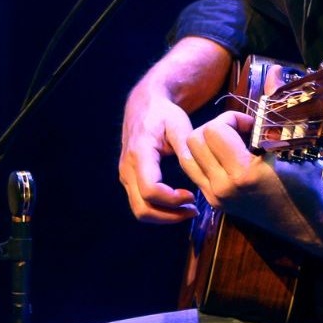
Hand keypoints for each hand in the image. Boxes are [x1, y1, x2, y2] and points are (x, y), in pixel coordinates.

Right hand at [118, 83, 201, 223]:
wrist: (143, 106)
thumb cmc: (163, 114)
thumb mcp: (178, 123)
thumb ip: (186, 147)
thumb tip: (196, 171)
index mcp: (140, 153)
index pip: (150, 190)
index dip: (172, 200)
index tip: (192, 195)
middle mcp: (127, 168)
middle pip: (142, 209)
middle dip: (169, 216)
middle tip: (193, 210)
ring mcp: (125, 176)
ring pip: (140, 211)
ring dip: (165, 216)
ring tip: (188, 209)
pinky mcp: (129, 180)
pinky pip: (141, 204)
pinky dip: (159, 210)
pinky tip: (179, 203)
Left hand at [181, 109, 322, 242]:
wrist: (306, 221)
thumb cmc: (305, 182)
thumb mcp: (295, 143)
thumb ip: (277, 105)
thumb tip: (275, 70)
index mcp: (243, 173)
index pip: (214, 130)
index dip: (231, 118)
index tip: (251, 124)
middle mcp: (223, 188)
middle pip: (194, 140)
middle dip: (215, 127)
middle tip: (238, 131)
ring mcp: (216, 198)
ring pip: (188, 156)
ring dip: (205, 143)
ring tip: (230, 143)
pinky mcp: (215, 204)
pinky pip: (194, 172)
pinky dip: (205, 158)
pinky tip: (228, 158)